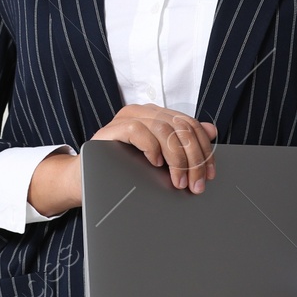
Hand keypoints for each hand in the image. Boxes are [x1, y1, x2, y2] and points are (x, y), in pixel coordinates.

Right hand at [88, 103, 217, 193]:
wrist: (85, 179)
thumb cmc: (123, 169)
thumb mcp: (159, 158)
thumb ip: (182, 144)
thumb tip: (211, 130)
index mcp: (156, 115)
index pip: (190, 125)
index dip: (204, 149)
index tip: (210, 174)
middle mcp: (143, 112)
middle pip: (181, 127)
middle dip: (194, 159)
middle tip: (196, 184)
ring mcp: (125, 118)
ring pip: (164, 129)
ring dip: (177, 159)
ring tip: (178, 181)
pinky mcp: (110, 130)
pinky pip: (137, 131)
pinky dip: (151, 148)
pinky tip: (155, 164)